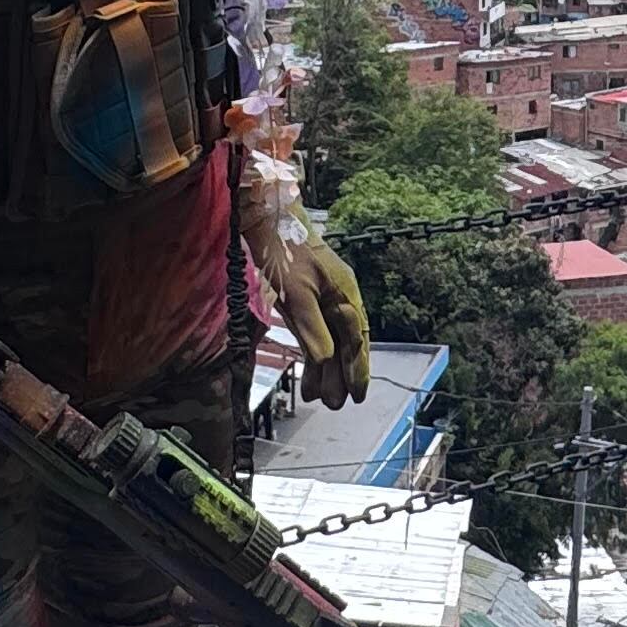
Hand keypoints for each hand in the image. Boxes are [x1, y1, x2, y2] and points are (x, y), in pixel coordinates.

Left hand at [240, 154, 371, 409]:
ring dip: (326, 369)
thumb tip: (326, 360)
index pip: (356, 341)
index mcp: (345, 297)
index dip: (357, 370)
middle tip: (336, 405)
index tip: (357, 395)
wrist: (269, 221)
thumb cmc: (285, 254)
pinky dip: (314, 352)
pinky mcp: (309, 298)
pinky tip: (309, 370)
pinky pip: (316, 331)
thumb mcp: (297, 295)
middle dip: (341, 376)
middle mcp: (340, 299)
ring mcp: (325, 299)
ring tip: (319, 397)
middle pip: (345, 344)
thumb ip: (312, 328)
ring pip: (330, 340)